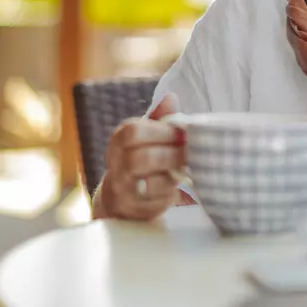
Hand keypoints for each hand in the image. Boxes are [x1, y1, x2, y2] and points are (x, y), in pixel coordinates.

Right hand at [98, 93, 185, 220]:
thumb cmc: (140, 158)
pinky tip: (176, 187)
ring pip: (151, 183)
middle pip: (143, 159)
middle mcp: (115, 164)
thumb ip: (160, 118)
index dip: (163, 132)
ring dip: (173, 176)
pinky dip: (171, 194)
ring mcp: (121, 189)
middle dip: (172, 156)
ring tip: (185, 169)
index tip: (183, 133)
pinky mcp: (132, 209)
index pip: (134, 132)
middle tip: (191, 154)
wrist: (119, 196)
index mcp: (119, 140)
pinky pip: (156, 202)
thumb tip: (171, 97)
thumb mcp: (146, 135)